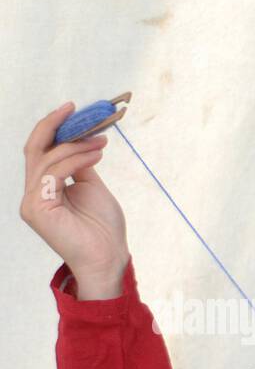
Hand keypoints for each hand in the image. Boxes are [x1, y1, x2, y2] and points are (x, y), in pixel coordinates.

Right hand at [20, 102, 129, 292]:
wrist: (108, 258)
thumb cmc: (103, 229)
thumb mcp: (93, 188)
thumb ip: (81, 166)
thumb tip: (81, 141)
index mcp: (43, 188)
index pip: (41, 151)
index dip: (53, 128)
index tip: (73, 110)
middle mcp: (32, 193)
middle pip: (35, 150)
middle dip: (55, 126)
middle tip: (76, 110)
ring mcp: (32, 201)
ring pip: (46, 159)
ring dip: (74, 145)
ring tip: (99, 140)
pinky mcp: (37, 208)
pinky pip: (54, 174)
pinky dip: (75, 160)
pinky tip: (96, 154)